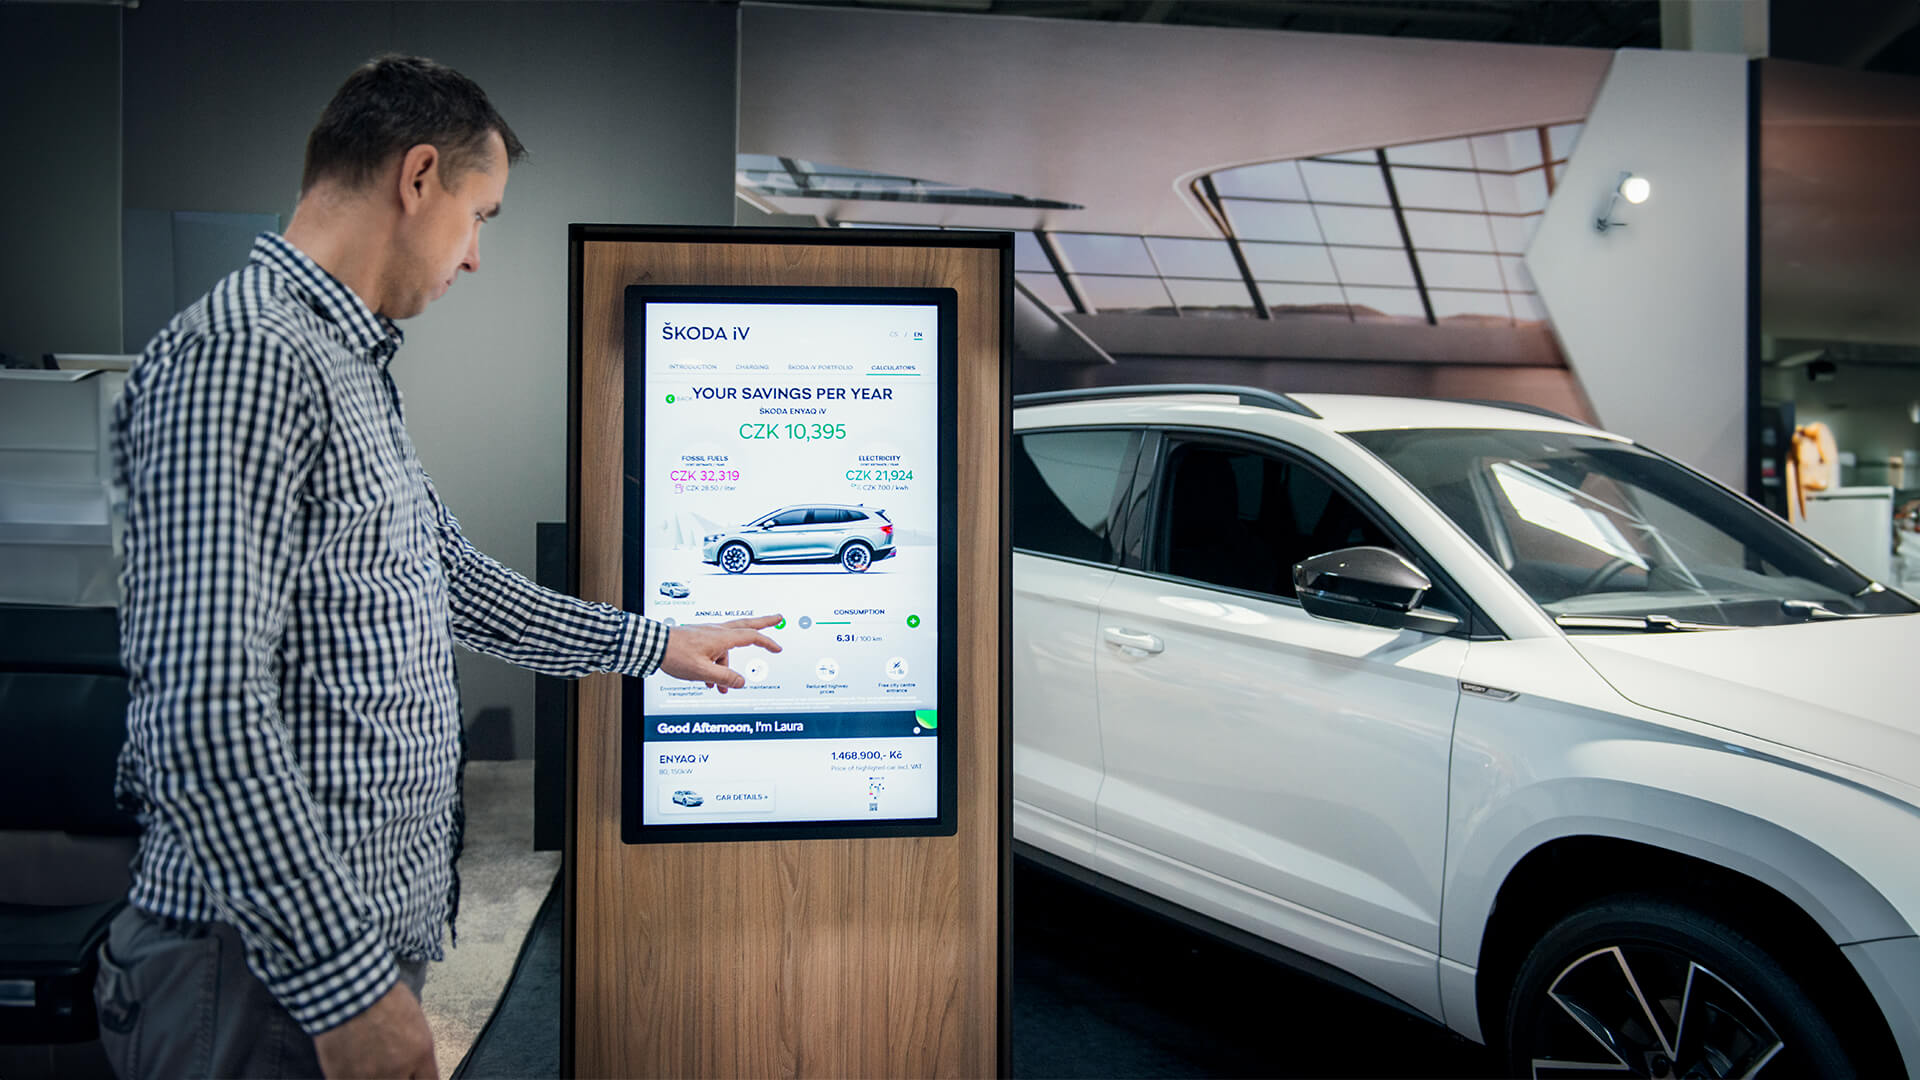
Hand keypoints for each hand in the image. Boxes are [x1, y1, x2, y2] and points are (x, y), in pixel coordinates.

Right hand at [314, 979, 437, 1078]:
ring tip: (366, 1060)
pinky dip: (350, 1075)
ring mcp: (371, 1077)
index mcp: (420, 1052)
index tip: (412, 1076)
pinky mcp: (343, 1077)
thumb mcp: (412, 1019)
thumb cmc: (380, 994)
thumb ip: (414, 1048)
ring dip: (372, 1076)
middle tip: (388, 1066)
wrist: (349, 990)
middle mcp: (399, 1069)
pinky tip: (349, 1063)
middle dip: (398, 1076)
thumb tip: (412, 1062)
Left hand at [660, 614, 782, 691]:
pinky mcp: (699, 637)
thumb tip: (740, 682)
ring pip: (728, 645)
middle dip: (764, 623)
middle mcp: (717, 631)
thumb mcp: (703, 672)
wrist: (655, 645)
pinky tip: (709, 678)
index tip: (777, 647)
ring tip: (723, 683)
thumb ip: (724, 678)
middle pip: (746, 625)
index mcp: (721, 638)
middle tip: (777, 618)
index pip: (751, 637)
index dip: (767, 642)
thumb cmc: (675, 654)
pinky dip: (717, 663)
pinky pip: (715, 650)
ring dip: (729, 663)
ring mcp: (708, 633)